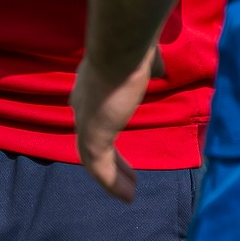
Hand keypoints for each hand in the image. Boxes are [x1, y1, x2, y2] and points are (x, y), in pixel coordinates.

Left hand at [70, 49, 158, 202]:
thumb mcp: (143, 57)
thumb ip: (148, 65)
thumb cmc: (132, 45)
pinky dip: (112, 183)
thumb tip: (157, 69)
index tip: (119, 140)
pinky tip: (128, 196)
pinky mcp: (92, 135)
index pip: (93, 111)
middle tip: (128, 175)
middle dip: (109, 158)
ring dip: (112, 176)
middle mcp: (83, 102)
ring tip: (129, 192)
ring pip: (93, 157)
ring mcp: (85, 119)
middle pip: (91, 138)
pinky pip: (100, 168)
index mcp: (91, 83)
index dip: (106, 128)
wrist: (120, 44)